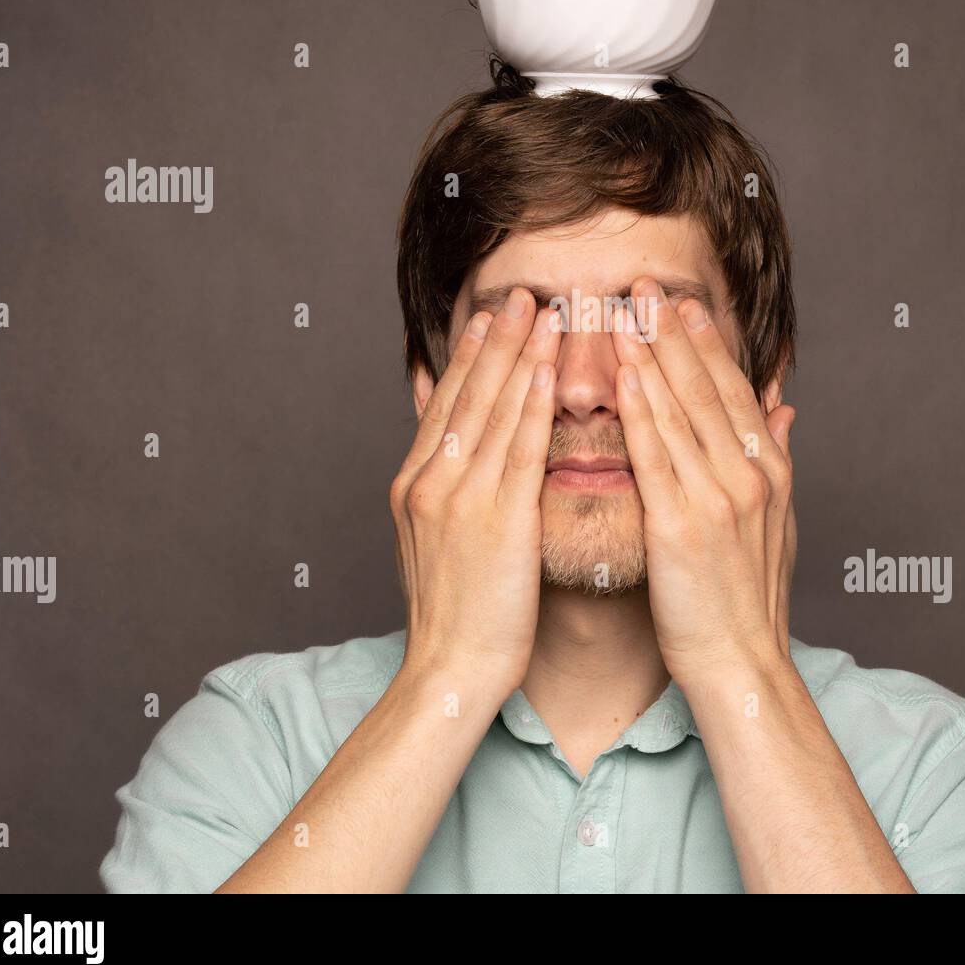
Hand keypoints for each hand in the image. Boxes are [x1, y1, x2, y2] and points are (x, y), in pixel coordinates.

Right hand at [390, 289, 561, 693]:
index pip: (447, 403)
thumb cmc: (452, 611)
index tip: (492, 316)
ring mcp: (461, 499)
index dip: (472, 356)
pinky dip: (534, 405)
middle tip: (521, 294)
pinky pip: (520, 450)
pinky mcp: (497, 521)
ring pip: (496, 412)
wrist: (450, 670)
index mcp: (415, 484)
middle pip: (470, 395)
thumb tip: (443, 436)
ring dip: (522, 356)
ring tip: (544, 312)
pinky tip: (550, 371)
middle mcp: (432, 482)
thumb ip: (436, 479)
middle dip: (498, 340)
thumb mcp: (427, 537)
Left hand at [611, 278, 796, 685]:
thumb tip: (786, 407)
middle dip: (675, 332)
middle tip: (647, 286)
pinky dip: (641, 410)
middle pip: (706, 389)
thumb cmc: (748, 598)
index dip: (707, 343)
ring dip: (651, 355)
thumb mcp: (779, 522)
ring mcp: (717, 498)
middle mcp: (749, 476)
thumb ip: (780, 457)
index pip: (734, 391)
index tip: (684, 303)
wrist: (740, 663)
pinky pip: (657, 455)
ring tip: (625, 311)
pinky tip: (625, 373)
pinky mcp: (682, 526)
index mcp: (770, 472)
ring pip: (680, 411)